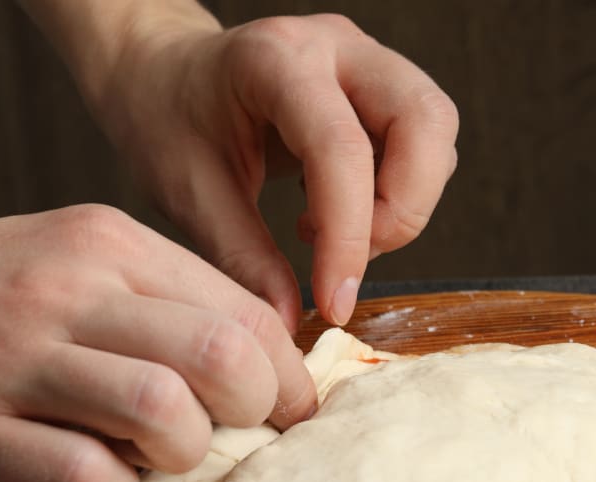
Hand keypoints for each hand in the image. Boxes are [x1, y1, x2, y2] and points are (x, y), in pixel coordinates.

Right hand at [0, 205, 316, 481]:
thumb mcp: (81, 259)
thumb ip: (170, 297)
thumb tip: (270, 360)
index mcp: (109, 245)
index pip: (245, 311)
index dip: (287, 375)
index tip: (289, 408)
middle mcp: (66, 293)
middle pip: (218, 358)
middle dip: (250, 412)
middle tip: (231, 433)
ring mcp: (14, 363)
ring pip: (162, 412)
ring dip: (181, 454)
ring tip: (156, 454)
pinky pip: (88, 480)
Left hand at [51, 6, 459, 331]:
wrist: (159, 73)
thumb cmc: (165, 118)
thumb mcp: (188, 192)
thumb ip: (243, 256)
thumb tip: (290, 321)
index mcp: (275, 60)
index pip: (341, 150)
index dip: (349, 236)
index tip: (334, 301)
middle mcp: (335, 47)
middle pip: (425, 121)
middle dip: (404, 208)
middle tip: (353, 256)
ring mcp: (366, 60)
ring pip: (436, 131)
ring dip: (407, 201)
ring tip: (338, 233)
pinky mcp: (381, 84)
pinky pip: (425, 142)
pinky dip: (401, 191)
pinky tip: (342, 210)